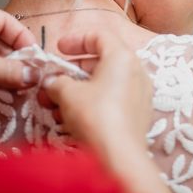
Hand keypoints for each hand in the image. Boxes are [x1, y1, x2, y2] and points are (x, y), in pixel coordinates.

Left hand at [0, 3, 37, 113]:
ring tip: (22, 85)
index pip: (5, 21)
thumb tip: (34, 74)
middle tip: (32, 75)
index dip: (22, 37)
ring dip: (8, 70)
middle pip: (0, 39)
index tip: (36, 57)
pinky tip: (6, 89)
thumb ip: (8, 70)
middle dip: (16, 57)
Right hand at [43, 27, 152, 152]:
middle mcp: (137, 70)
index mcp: (123, 57)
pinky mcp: (139, 113)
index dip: (76, 39)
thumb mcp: (67, 93)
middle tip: (54, 79)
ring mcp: (141, 92)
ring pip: (106, 82)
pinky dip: (93, 101)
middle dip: (74, 69)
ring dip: (79, 89)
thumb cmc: (95, 115)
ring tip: (55, 102)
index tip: (58, 49)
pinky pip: (114, 98)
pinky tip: (71, 116)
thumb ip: (57, 81)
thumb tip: (51, 82)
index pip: (100, 36)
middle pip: (103, 60)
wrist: (120, 156)